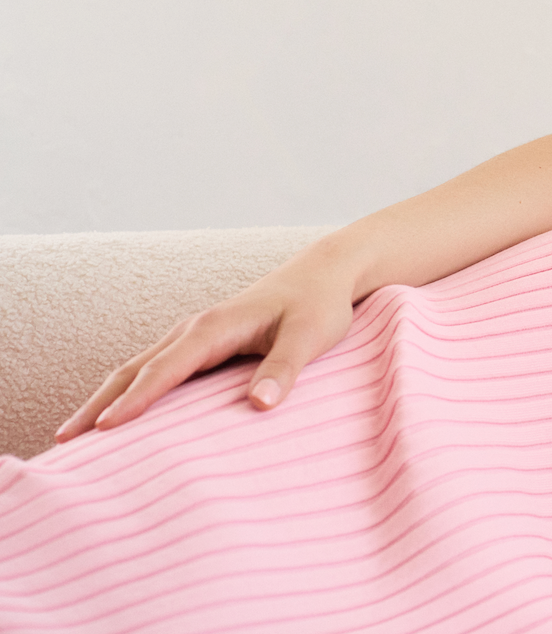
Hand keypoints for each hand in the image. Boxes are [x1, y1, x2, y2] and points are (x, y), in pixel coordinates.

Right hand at [54, 252, 359, 441]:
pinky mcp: (200, 343)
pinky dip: (126, 390)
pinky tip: (114, 414)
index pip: (167, 368)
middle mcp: (195, 329)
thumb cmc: (318, 306)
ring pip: (137, 368)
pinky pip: (153, 368)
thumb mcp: (311, 336)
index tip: (103, 429)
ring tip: (71, 435)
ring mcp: (193, 335)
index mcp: (215, 327)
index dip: (136, 400)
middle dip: (99, 404)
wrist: (323, 273)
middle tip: (63, 441)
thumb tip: (260, 405)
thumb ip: (286, 368)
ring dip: (104, 398)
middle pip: (135, 369)